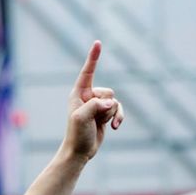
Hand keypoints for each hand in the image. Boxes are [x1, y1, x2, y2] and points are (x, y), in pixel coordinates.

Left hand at [63, 41, 123, 159]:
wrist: (79, 151)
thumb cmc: (76, 134)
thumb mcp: (82, 117)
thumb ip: (95, 105)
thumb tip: (112, 103)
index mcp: (79, 93)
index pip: (87, 72)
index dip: (93, 57)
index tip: (98, 43)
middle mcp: (88, 96)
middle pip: (108, 91)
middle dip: (105, 106)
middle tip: (94, 118)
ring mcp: (98, 105)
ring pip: (115, 101)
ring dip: (111, 114)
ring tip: (101, 124)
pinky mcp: (105, 114)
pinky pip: (119, 109)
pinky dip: (118, 117)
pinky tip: (114, 127)